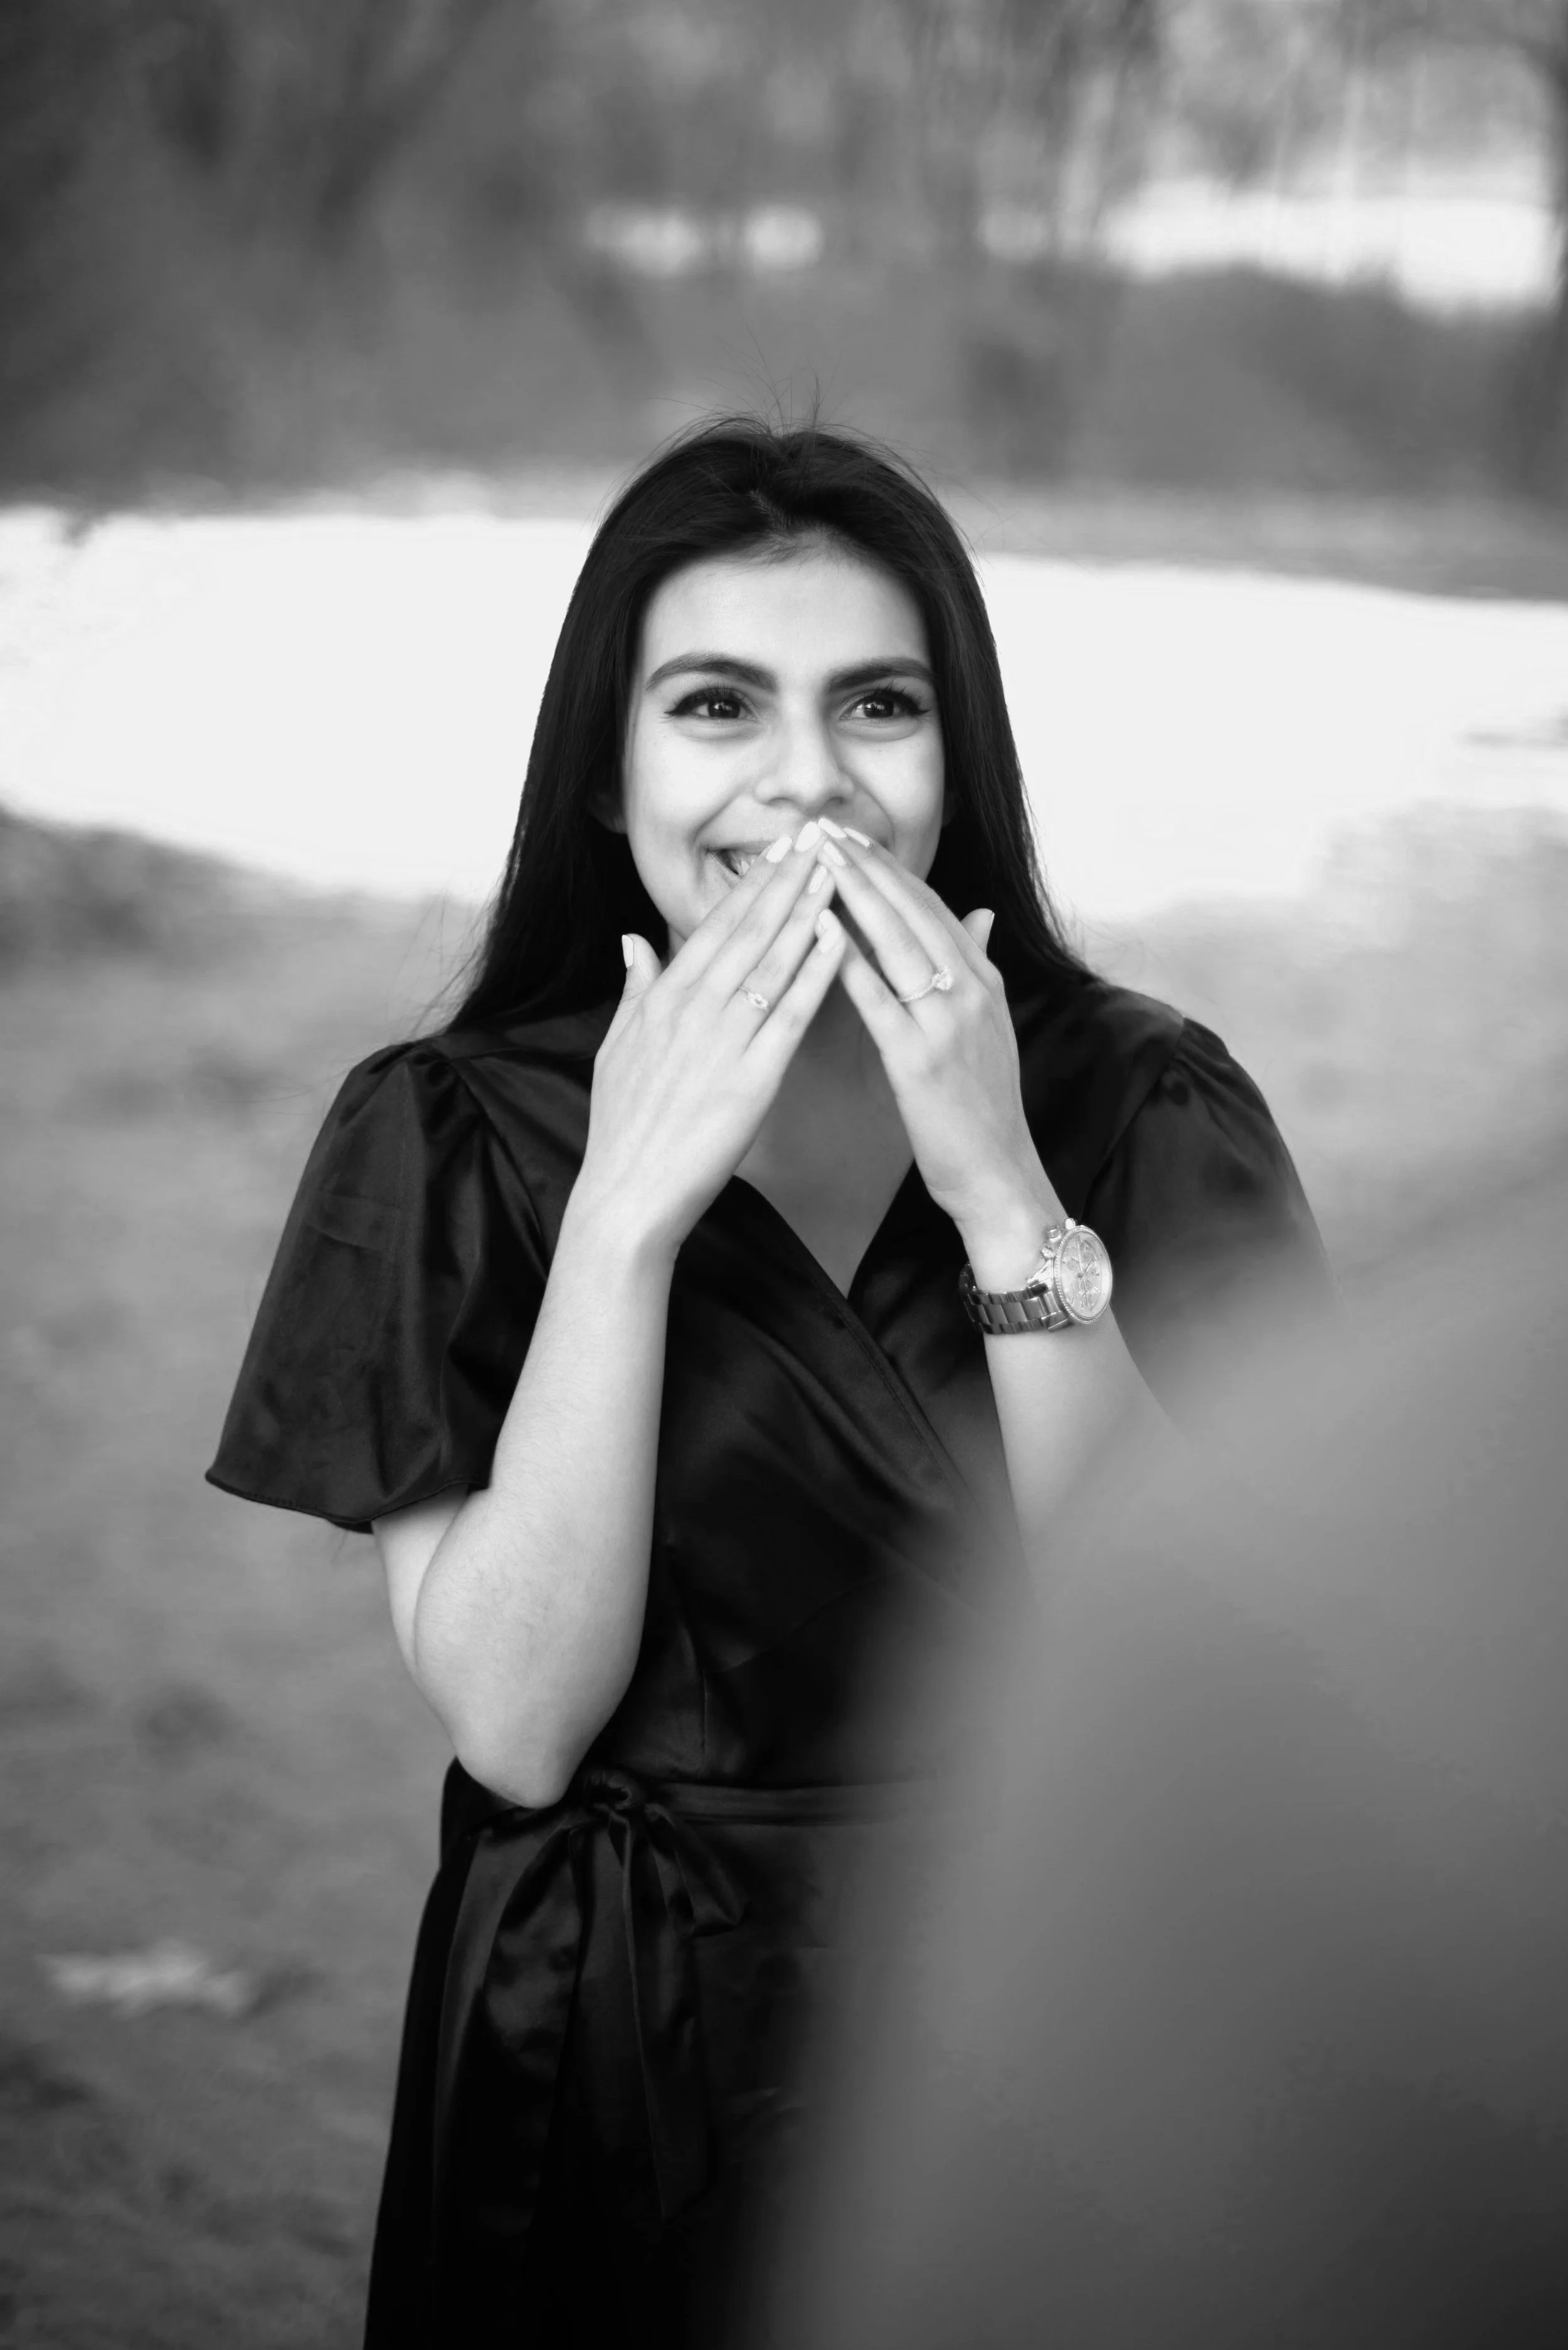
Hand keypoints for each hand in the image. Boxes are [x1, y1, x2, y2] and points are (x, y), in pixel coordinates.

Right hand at [571, 832, 846, 1257]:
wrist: (627, 1196)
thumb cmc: (624, 1131)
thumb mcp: (615, 1049)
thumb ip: (633, 991)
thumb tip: (633, 941)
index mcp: (662, 999)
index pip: (714, 927)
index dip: (750, 885)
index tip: (779, 849)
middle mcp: (692, 1009)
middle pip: (748, 930)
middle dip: (786, 880)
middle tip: (819, 836)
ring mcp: (722, 1040)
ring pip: (772, 961)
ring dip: (806, 910)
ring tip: (837, 870)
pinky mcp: (750, 1077)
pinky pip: (790, 1014)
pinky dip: (815, 973)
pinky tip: (838, 939)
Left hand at [826, 831, 1059, 1275]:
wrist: (1000, 1173)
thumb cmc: (983, 1107)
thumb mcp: (992, 1028)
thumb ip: (982, 966)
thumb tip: (981, 914)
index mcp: (983, 981)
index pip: (932, 907)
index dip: (890, 868)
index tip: (852, 835)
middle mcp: (971, 990)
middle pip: (913, 911)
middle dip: (867, 865)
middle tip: (824, 827)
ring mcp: (949, 1022)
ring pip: (898, 941)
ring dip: (856, 894)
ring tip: (818, 858)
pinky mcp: (921, 1058)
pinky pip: (880, 997)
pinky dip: (849, 958)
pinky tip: (820, 928)